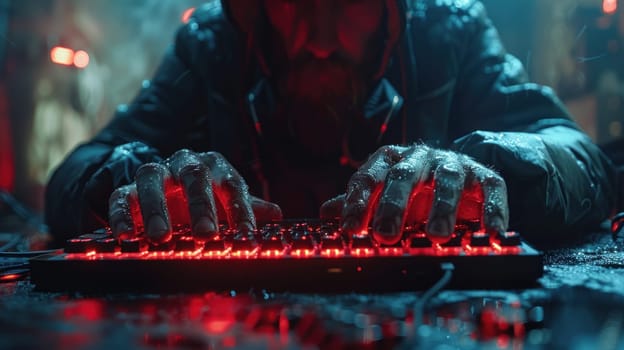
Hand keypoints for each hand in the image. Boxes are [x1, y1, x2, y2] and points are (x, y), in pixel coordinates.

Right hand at [108, 150, 281, 242]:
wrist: (165, 185)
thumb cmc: (204, 196)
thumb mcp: (227, 200)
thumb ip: (248, 207)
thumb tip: (277, 213)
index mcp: (214, 166)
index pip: (231, 183)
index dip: (240, 209)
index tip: (246, 233)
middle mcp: (184, 163)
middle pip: (193, 175)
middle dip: (201, 204)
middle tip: (205, 234)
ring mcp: (155, 174)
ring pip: (152, 178)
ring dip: (156, 208)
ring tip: (161, 237)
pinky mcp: (127, 189)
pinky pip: (120, 196)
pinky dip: (121, 215)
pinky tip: (126, 236)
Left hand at [321, 145, 508, 243]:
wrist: (457, 170)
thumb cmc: (412, 187)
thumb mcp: (384, 193)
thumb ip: (358, 202)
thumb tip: (326, 213)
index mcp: (391, 159)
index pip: (369, 177)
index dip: (359, 203)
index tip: (351, 229)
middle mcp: (420, 157)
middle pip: (404, 176)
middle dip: (393, 206)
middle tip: (385, 236)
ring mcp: (453, 163)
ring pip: (447, 179)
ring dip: (442, 208)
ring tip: (435, 236)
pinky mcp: (484, 174)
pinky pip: (491, 188)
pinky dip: (493, 209)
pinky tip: (491, 232)